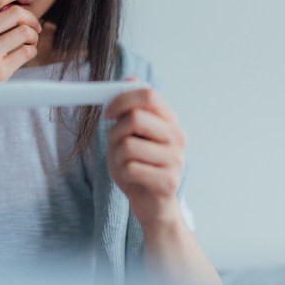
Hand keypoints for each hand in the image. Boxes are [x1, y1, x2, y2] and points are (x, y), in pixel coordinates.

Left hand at [105, 82, 186, 228]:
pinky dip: (123, 173)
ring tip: (127, 165)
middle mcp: (177, 137)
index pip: (149, 95)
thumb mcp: (131, 134)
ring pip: (128, 145)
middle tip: (115, 144)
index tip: (107, 112)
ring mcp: (175, 159)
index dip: (122, 99)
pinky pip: (131, 168)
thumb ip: (130, 110)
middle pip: (136, 117)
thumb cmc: (139, 167)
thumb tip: (128, 79)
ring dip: (118, 156)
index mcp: (169, 121)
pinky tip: (133, 179)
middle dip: (116, 132)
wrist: (152, 205)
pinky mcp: (168, 181)